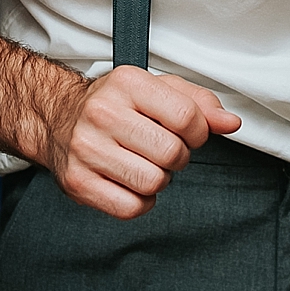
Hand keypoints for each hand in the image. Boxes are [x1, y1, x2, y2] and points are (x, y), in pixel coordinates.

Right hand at [38, 65, 241, 218]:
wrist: (58, 118)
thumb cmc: (117, 105)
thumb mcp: (158, 90)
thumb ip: (199, 103)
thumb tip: (231, 123)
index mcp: (127, 83)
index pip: (187, 117)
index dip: (199, 132)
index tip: (188, 133)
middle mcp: (102, 113)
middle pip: (172, 153)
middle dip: (178, 157)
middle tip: (164, 150)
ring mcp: (87, 149)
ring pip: (153, 183)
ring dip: (159, 179)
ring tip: (145, 164)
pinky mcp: (78, 182)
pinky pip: (131, 208)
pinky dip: (140, 201)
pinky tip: (131, 182)